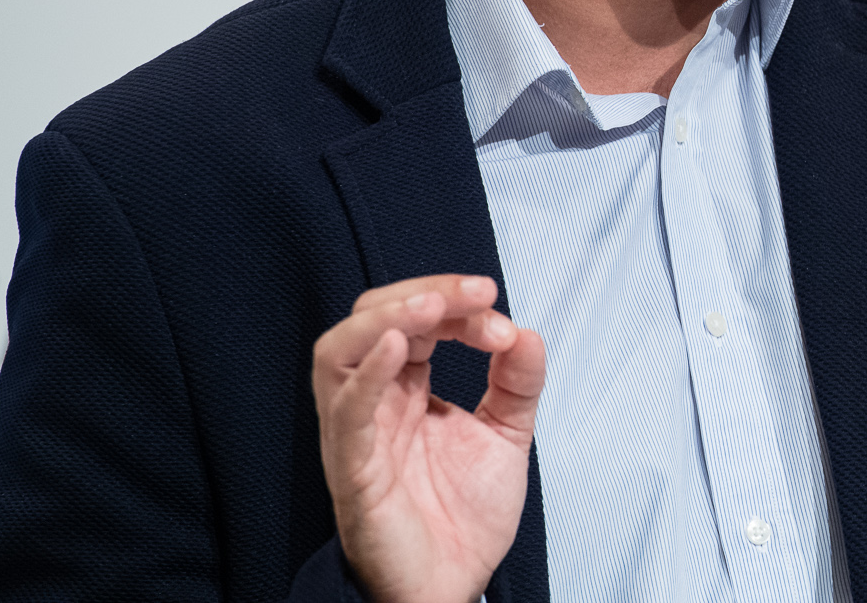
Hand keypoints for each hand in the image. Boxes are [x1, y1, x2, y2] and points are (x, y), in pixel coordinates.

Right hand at [311, 275, 546, 602]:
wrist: (451, 588)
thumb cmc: (464, 519)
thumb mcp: (506, 435)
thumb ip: (517, 383)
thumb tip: (527, 332)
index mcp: (408, 390)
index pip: (418, 321)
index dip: (458, 306)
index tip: (501, 318)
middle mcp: (376, 404)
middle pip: (373, 320)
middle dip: (426, 294)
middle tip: (479, 293)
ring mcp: (358, 434)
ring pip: (339, 353)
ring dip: (388, 318)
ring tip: (433, 307)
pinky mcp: (352, 470)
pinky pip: (345, 414)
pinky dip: (368, 375)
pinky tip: (401, 347)